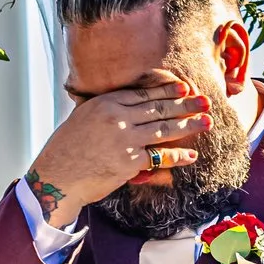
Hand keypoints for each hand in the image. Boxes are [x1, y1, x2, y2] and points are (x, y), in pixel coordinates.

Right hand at [25, 70, 211, 230]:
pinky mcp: (130, 161)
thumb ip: (105, 110)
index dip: (167, 90)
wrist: (57, 177)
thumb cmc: (65, 150)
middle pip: (159, 108)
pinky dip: (178, 156)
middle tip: (204, 100)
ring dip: (189, 125)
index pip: (143, 93)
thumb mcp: (82, 118)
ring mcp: (125, 139)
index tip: (184, 87)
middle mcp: (117, 117)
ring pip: (165, 128)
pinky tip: (191, 154)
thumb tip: (126, 107)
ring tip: (206, 121)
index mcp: (105, 103)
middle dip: (185, 103)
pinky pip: (160, 156)